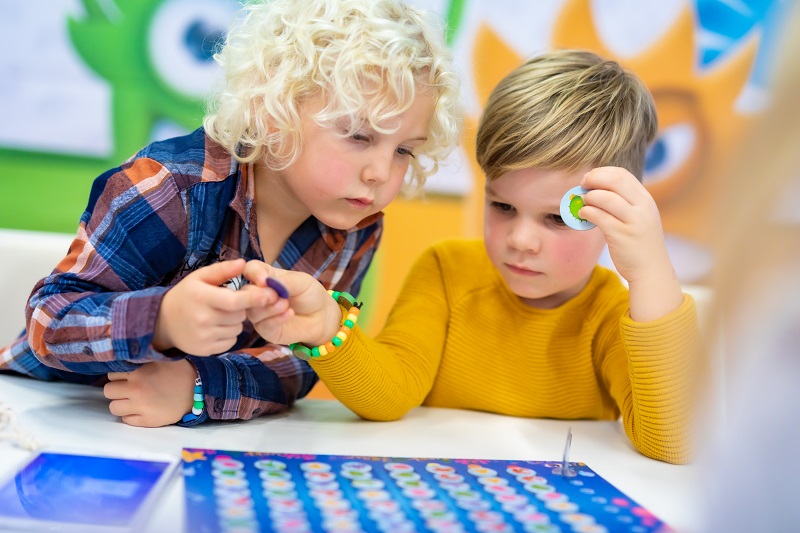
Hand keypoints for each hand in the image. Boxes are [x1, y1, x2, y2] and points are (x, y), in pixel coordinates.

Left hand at [105, 360, 195, 426]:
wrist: (198, 388)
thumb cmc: (180, 371)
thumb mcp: (158, 360)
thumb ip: (139, 362)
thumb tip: (122, 362)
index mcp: (138, 373)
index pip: (111, 375)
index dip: (119, 376)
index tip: (127, 378)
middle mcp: (136, 390)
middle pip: (108, 391)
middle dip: (116, 390)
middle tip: (127, 390)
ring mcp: (141, 407)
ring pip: (114, 408)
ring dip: (122, 404)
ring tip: (133, 401)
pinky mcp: (148, 421)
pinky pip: (126, 420)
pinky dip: (131, 415)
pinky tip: (142, 410)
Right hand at [153, 259, 278, 355]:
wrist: (162, 322)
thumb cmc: (186, 295)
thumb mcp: (200, 277)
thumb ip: (223, 270)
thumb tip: (244, 263)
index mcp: (202, 297)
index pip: (235, 301)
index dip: (255, 298)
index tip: (271, 295)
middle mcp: (202, 319)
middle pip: (239, 315)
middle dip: (240, 308)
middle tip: (227, 303)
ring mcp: (204, 337)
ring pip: (237, 329)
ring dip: (235, 322)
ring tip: (219, 315)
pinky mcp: (205, 350)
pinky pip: (231, 341)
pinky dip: (229, 334)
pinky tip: (215, 327)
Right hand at [242, 261, 341, 346]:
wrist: (322, 317)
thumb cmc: (310, 294)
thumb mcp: (302, 282)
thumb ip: (285, 281)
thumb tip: (267, 281)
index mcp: (266, 277)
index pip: (250, 270)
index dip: (253, 273)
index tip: (264, 280)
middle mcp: (259, 294)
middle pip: (245, 292)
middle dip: (259, 294)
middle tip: (276, 296)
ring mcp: (260, 313)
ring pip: (252, 311)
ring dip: (269, 308)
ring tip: (286, 305)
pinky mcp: (266, 329)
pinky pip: (263, 325)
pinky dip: (276, 319)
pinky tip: (289, 314)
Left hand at [580, 167, 682, 319]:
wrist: (651, 270)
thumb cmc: (639, 244)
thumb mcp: (638, 218)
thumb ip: (623, 203)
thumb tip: (595, 189)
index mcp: (645, 200)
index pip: (622, 174)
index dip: (602, 172)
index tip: (589, 177)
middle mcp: (642, 208)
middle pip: (615, 180)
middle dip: (594, 179)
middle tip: (582, 185)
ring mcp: (634, 221)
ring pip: (606, 197)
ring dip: (589, 197)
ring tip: (582, 203)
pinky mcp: (622, 235)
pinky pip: (600, 216)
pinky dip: (587, 212)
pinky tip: (583, 214)